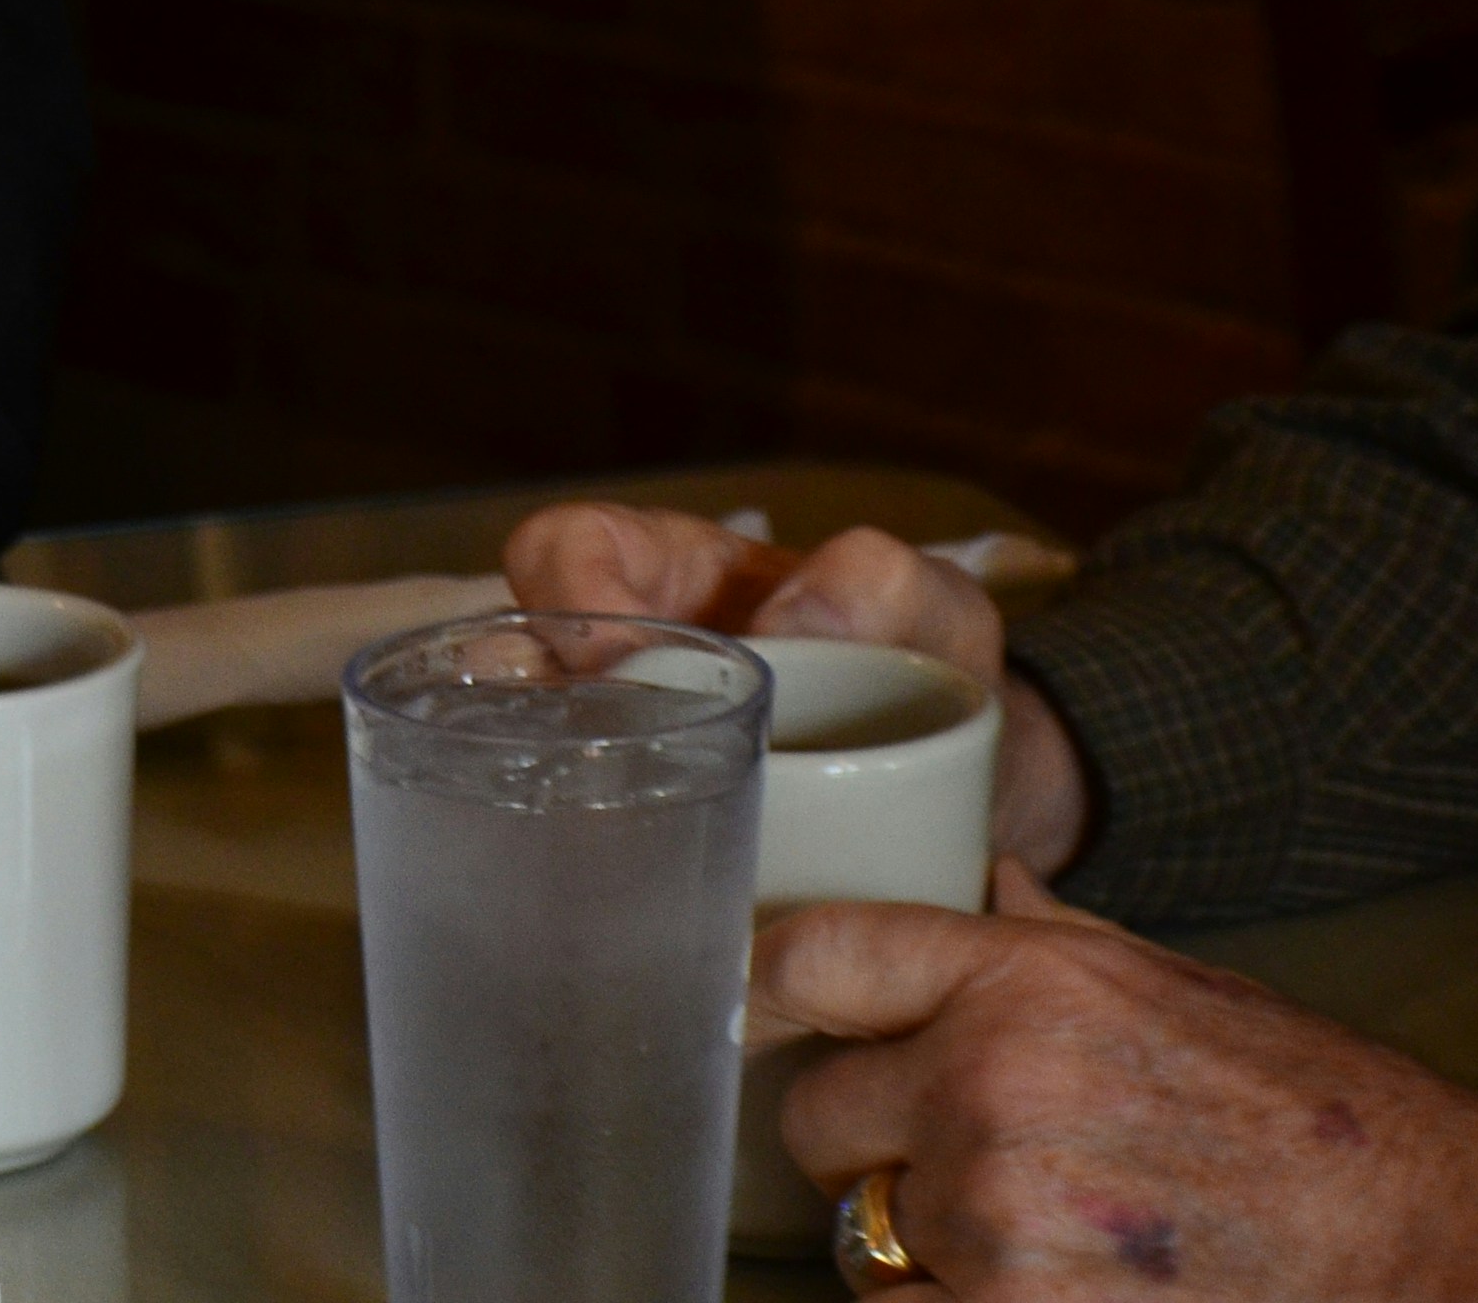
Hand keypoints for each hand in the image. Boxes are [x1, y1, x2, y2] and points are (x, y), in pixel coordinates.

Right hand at [505, 501, 1092, 872]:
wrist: (973, 792)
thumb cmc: (927, 666)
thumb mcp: (930, 607)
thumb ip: (881, 583)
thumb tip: (792, 618)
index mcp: (673, 580)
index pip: (569, 548)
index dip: (565, 588)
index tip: (607, 656)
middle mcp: (626, 669)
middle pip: (510, 667)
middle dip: (504, 714)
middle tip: (563, 772)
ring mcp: (629, 765)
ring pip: (525, 768)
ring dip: (525, 807)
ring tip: (583, 856)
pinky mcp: (654, 860)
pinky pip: (585, 866)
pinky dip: (584, 895)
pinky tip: (625, 929)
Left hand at [757, 869, 1477, 1302]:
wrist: (1425, 1239)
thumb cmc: (1308, 1111)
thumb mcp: (1168, 978)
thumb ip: (1041, 937)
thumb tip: (964, 878)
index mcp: (1023, 981)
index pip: (814, 957)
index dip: (766, 986)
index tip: (755, 1012)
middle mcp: (989, 1089)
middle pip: (814, 1115)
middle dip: (863, 1140)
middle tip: (947, 1156)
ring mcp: (997, 1223)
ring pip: (859, 1240)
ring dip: (915, 1245)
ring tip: (1029, 1234)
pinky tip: (1041, 1286)